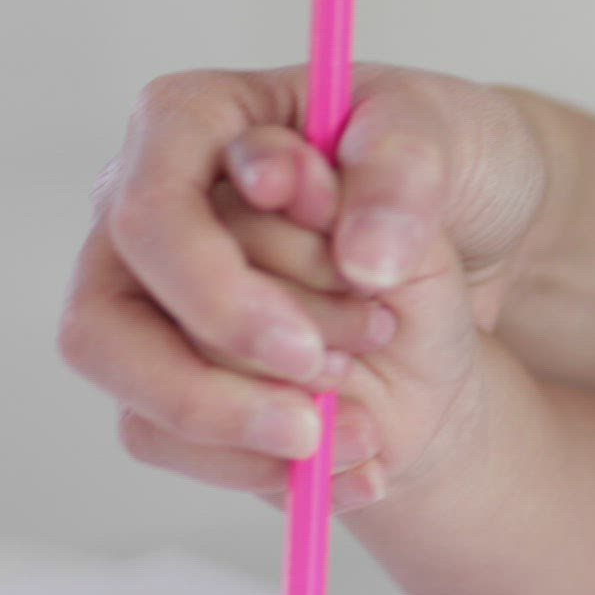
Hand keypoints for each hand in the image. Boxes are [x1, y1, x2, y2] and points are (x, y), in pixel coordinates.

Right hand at [144, 155, 497, 509]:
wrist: (489, 241)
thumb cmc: (449, 159)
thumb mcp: (448, 133)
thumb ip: (401, 176)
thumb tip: (362, 256)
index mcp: (196, 122)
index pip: (151, 213)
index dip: (217, 289)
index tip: (311, 345)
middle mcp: (157, 212)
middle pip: (104, 321)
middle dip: (215, 382)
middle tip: (326, 398)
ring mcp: (161, 299)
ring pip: (136, 396)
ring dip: (246, 432)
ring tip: (368, 433)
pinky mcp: (189, 371)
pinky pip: (183, 446)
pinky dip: (269, 471)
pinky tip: (363, 464)